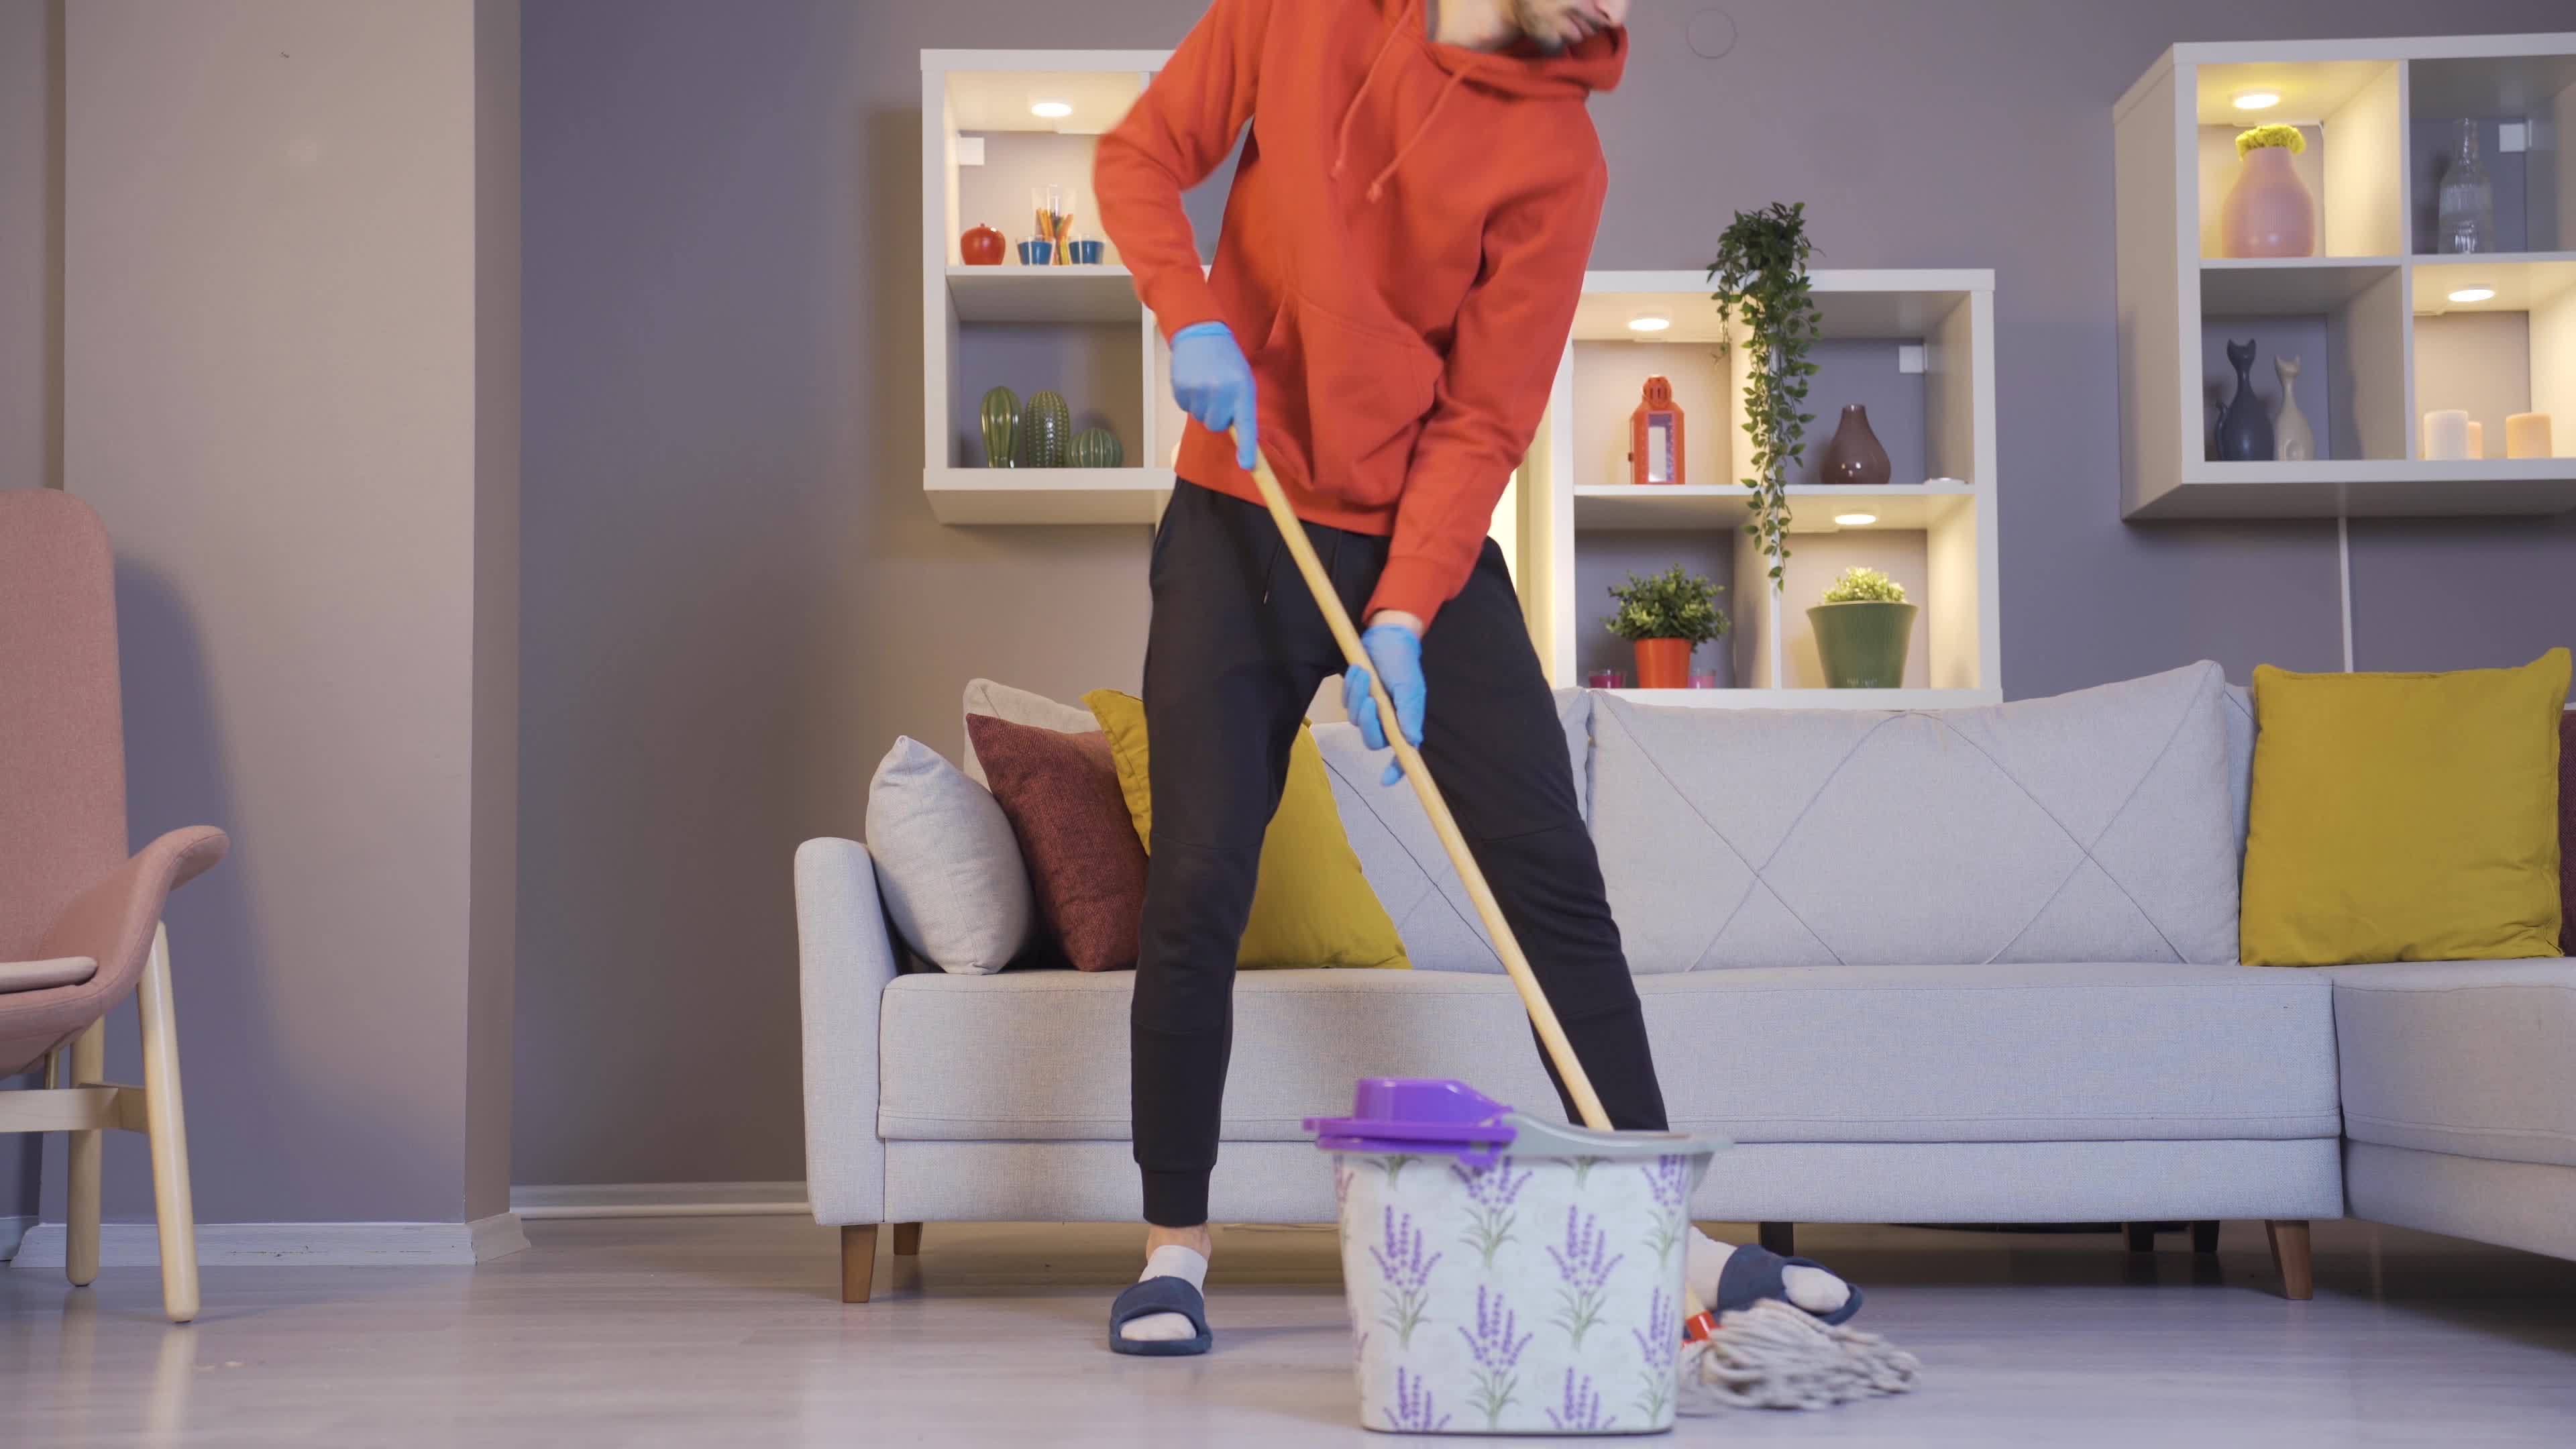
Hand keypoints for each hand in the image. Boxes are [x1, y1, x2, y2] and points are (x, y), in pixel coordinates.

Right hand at [1169, 321, 1259, 471]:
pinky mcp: (1181, 388)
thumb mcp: (1243, 379)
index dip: (1247, 447)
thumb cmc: (1227, 360)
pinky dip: (1189, 399)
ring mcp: (1199, 390)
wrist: (1201, 333)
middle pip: (1216, 426)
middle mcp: (1220, 392)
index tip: (1247, 466)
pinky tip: (1194, 381)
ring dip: (1202, 407)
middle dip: (1217, 416)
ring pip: (1199, 418)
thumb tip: (1236, 433)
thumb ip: (1240, 405)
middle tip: (1219, 396)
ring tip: (1206, 384)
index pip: (1246, 424)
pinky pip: (1185, 407)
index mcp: (1242, 389)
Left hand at [1343, 617, 1425, 785]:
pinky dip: (1350, 689)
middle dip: (1368, 722)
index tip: (1385, 780)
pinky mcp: (1355, 698)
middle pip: (1372, 740)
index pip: (1401, 752)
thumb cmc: (1402, 662)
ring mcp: (1370, 710)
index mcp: (1404, 722)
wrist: (1386, 637)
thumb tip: (1413, 741)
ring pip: (1356, 720)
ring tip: (1363, 673)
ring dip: (1357, 697)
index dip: (1395, 769)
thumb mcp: (1410, 686)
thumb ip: (1409, 713)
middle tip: (1370, 699)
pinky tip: (1357, 673)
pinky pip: (1346, 704)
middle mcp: (1387, 721)